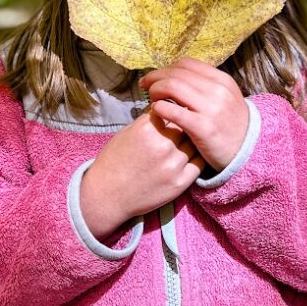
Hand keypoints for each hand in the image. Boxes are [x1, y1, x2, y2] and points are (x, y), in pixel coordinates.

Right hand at [80, 107, 204, 238]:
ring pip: (194, 142)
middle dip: (184, 124)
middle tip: (182, 128)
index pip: (171, 109)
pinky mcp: (180, 182)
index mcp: (147, 129)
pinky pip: (199, 163)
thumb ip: (148, 121)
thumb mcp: (126, 133)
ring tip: (186, 142)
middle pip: (186, 124)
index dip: (173, 111)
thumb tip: (165, 109)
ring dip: (191, 141)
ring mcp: (173, 165)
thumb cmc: (113, 163)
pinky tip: (190, 156)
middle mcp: (162, 144)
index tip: (173, 114)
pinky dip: (196, 157)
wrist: (107, 196)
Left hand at [138, 57, 248, 173]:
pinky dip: (159, 108)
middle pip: (176, 73)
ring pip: (172, 86)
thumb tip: (176, 77)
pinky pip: (172, 110)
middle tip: (146, 87)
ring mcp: (211, 108)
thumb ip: (205, 87)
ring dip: (156, 90)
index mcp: (222, 80)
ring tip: (152, 100)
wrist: (248, 153)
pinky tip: (156, 112)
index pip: (186, 63)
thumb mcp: (225, 99)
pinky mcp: (203, 127)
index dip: (166, 68)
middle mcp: (217, 90)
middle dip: (156, 78)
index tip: (156, 78)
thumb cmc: (231, 126)